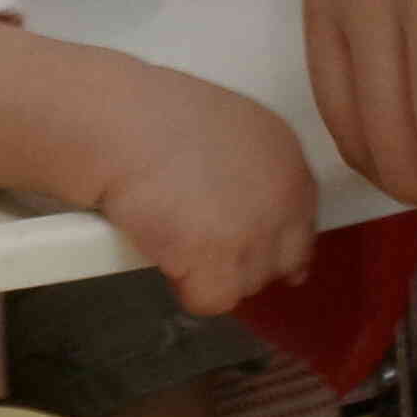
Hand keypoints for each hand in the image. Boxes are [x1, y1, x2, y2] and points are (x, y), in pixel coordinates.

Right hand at [90, 66, 317, 316]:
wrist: (116, 124)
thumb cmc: (146, 116)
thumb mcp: (222, 127)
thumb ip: (247, 170)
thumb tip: (243, 213)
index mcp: (286, 158)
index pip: (300, 222)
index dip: (271, 242)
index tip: (246, 250)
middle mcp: (283, 195)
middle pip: (280, 261)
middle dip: (241, 261)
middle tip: (197, 244)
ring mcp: (255, 229)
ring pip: (246, 284)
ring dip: (210, 273)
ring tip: (171, 236)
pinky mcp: (219, 258)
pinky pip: (211, 300)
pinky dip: (183, 286)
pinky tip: (162, 252)